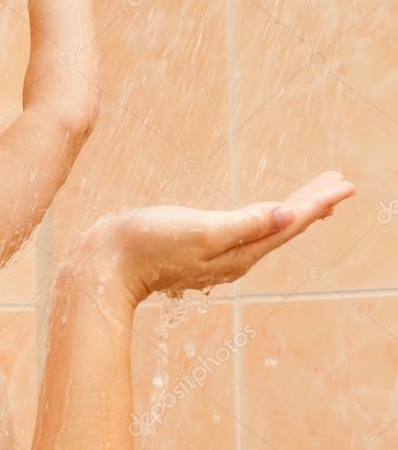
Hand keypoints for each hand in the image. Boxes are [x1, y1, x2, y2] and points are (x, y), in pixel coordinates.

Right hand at [88, 171, 355, 304]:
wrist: (105, 266)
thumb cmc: (147, 244)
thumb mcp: (201, 230)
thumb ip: (245, 224)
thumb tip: (287, 215)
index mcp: (240, 252)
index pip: (289, 222)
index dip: (318, 202)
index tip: (345, 183)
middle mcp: (233, 258)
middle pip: (282, 227)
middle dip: (311, 205)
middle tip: (337, 183)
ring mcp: (215, 256)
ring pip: (265, 230)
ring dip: (289, 211)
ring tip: (310, 198)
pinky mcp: (196, 250)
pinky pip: (244, 232)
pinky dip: (262, 218)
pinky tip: (261, 215)